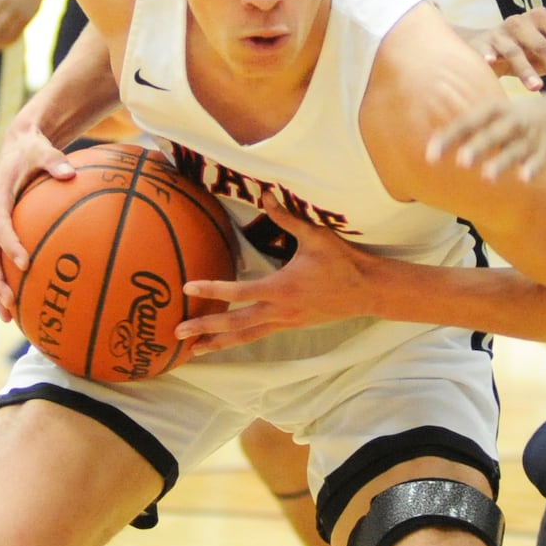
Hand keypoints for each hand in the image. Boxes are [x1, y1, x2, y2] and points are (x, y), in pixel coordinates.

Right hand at [0, 128, 74, 320]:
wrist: (18, 146)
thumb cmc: (34, 150)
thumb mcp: (42, 149)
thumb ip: (54, 161)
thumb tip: (70, 173)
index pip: (0, 224)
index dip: (9, 244)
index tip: (24, 262)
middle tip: (9, 304)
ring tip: (10, 317)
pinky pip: (1, 260)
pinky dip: (8, 281)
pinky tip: (22, 304)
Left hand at [175, 195, 371, 353]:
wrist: (368, 290)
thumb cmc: (342, 261)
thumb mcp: (315, 236)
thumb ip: (287, 217)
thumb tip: (265, 194)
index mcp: (282, 288)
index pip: (240, 291)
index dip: (212, 288)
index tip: (188, 287)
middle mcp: (280, 311)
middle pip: (236, 324)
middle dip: (205, 329)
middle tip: (177, 333)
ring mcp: (286, 322)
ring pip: (246, 337)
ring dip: (219, 343)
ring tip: (194, 352)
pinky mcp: (291, 326)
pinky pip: (259, 335)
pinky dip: (239, 339)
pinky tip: (226, 340)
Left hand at [426, 86, 545, 182]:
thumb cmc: (509, 118)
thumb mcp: (488, 116)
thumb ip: (462, 129)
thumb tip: (427, 144)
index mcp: (493, 109)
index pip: (467, 122)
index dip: (449, 138)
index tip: (430, 156)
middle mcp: (512, 119)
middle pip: (493, 133)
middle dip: (478, 146)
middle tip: (461, 162)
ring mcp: (531, 133)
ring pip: (516, 148)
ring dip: (502, 161)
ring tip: (487, 177)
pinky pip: (542, 157)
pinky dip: (534, 167)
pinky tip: (524, 179)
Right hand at [470, 7, 545, 92]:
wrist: (482, 50)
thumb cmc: (524, 52)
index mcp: (541, 19)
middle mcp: (520, 21)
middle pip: (543, 45)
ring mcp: (498, 32)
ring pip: (515, 50)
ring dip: (526, 70)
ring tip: (537, 89)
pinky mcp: (480, 44)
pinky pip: (484, 50)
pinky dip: (487, 55)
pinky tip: (490, 65)